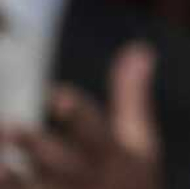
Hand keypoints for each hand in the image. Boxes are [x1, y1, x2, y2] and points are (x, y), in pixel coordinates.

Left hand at [0, 41, 160, 188]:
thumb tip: (138, 49)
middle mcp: (89, 183)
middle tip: (10, 127)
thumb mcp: (141, 142)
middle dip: (37, 147)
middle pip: (62, 165)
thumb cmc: (132, 183)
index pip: (97, 132)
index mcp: (114, 157)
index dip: (77, 114)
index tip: (56, 96)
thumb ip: (132, 97)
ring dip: (12, 180)